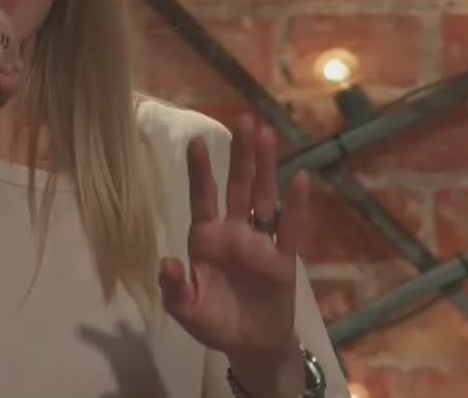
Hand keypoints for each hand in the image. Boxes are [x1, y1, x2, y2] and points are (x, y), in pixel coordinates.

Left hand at [158, 114, 312, 364]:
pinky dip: (297, 206)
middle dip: (240, 156)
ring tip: (267, 134)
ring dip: (266, 168)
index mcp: (206, 240)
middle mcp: (234, 233)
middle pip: (238, 187)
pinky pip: (291, 229)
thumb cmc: (215, 323)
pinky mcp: (284, 260)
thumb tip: (167, 262)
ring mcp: (260, 243)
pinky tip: (300, 179)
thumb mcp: (187, 311)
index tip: (197, 142)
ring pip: (264, 198)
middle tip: (244, 119)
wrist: (251, 347)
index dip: (201, 173)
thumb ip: (175, 289)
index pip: (203, 199)